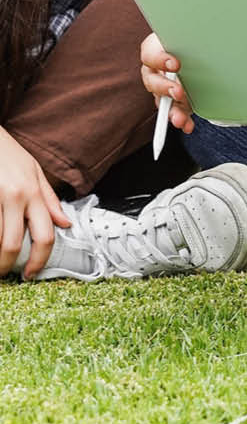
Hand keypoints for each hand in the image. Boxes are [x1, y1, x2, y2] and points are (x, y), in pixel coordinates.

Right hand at [0, 128, 70, 279]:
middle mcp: (14, 197)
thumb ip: (49, 199)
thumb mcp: (33, 169)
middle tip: (6, 273)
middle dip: (7, 266)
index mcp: (32, 192)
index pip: (44, 235)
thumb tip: (65, 223)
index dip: (39, 260)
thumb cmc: (6, 151)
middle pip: (12, 245)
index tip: (32, 272)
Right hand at [140, 33, 194, 134]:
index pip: (150, 54)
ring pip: (162, 101)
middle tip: (178, 92)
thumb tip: (204, 32)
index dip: (160, 60)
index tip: (175, 64)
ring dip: (171, 111)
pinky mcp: (174, 100)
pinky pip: (174, 112)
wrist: (198, 48)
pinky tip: (188, 125)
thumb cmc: (189, 38)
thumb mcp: (189, 35)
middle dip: (165, 88)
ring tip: (180, 119)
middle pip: (153, 81)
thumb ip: (191, 38)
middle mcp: (154, 70)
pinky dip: (182, 119)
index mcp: (154, 50)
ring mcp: (162, 88)